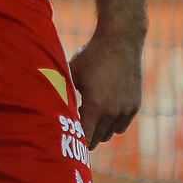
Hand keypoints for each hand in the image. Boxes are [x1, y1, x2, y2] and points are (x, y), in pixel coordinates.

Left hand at [69, 26, 143, 147]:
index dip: (76, 140)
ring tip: (90, 118)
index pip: (85, 137)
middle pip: (97, 138)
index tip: (69, 141)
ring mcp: (125, 109)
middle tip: (77, 131)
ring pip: (110, 134)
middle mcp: (112, 112)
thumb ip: (63, 92)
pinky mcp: (135, 105)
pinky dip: (113, 124)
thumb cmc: (91, 56)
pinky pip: (121, 126)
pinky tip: (104, 113)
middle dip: (87, 137)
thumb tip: (48, 105)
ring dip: (100, 131)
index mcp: (94, 106)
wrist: (120, 41)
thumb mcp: (72, 73)